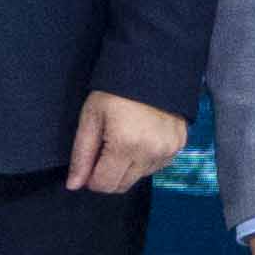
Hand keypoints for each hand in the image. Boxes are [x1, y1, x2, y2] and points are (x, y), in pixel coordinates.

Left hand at [63, 91, 192, 203]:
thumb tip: (73, 185)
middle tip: (103, 150)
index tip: (88, 164)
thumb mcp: (91, 118)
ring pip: (139, 177)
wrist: (152, 69)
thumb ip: (82, 154)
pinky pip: (156, 166)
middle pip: (122, 185)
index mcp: (126, 146)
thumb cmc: (114, 91)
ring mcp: (168, 151)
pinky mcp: (180, 146)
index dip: (90, 179)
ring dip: (127, 167)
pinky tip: (140, 138)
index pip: (104, 184)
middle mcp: (151, 154)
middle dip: (108, 175)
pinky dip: (145, 159)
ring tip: (123, 139)